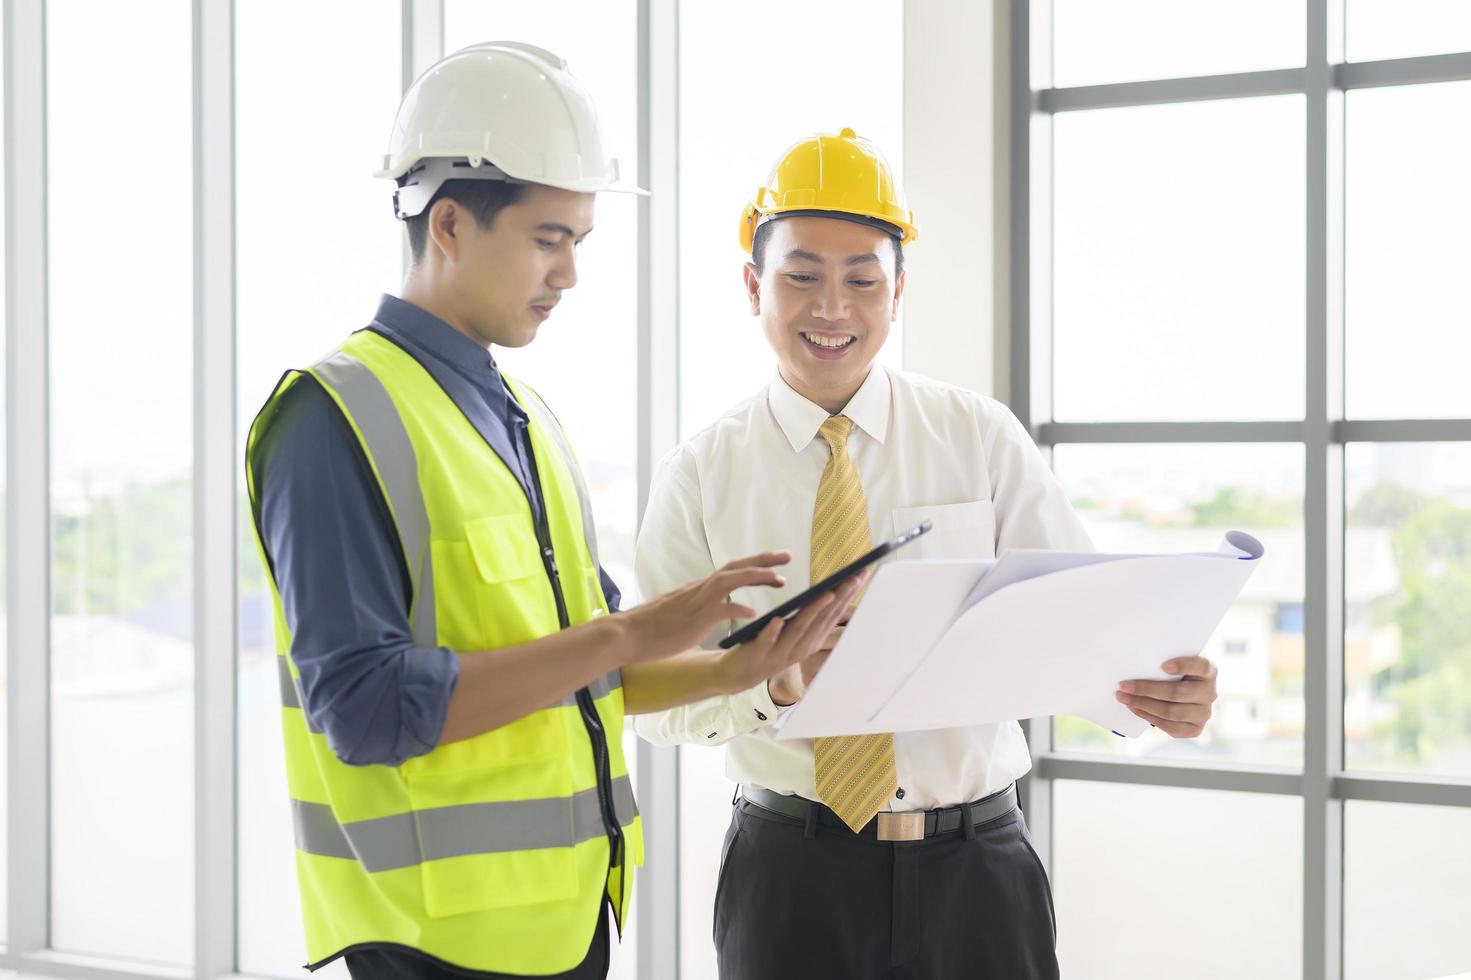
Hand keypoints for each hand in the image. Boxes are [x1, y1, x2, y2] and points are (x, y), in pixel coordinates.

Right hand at [623, 552, 790, 664]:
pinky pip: (718, 610)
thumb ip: (703, 607)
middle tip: (787, 556)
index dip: (755, 564)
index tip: (776, 561)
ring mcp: (697, 602)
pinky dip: (736, 609)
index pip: (732, 570)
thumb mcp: (684, 611)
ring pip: (729, 580)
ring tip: (778, 578)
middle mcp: (700, 588)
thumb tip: (719, 606)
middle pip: (736, 567)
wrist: (630, 634)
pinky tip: (752, 613)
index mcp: (700, 588)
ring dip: (755, 576)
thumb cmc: (655, 627)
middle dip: (763, 560)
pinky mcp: (693, 619)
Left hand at [714, 575, 866, 697]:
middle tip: (853, 578)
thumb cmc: (771, 646)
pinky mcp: (760, 653)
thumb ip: (811, 616)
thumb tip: (831, 591)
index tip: (861, 575)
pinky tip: (778, 619)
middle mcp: (802, 647)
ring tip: (826, 593)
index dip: (848, 595)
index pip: (833, 614)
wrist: (741, 673)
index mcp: (812, 639)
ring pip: (800, 628)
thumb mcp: (795, 632)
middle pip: (822, 619)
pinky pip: (767, 640)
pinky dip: (773, 631)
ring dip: (814, 611)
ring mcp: (781, 651)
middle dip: (839, 598)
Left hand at [1114, 656, 1217, 737]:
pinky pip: (1170, 727)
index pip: (1201, 666)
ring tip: (1124, 698)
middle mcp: (1210, 693)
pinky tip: (1134, 708)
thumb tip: (1135, 663)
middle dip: (1147, 689)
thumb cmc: (1171, 672)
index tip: (1163, 666)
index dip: (1183, 666)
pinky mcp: (1196, 729)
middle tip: (1124, 685)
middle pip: (1178, 693)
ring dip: (1143, 705)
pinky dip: (1148, 717)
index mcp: (1208, 671)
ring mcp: (1204, 713)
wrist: (1180, 691)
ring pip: (1171, 712)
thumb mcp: (1171, 661)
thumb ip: (1162, 662)